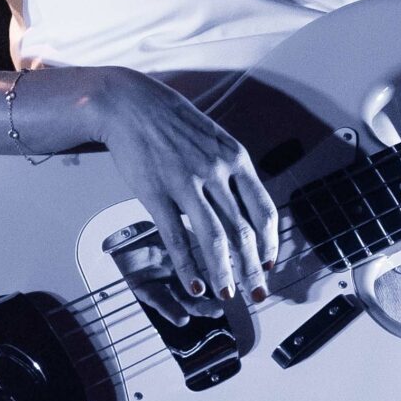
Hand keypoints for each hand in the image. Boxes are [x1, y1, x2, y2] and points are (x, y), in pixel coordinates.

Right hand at [85, 67, 276, 301]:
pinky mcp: (157, 193)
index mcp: (236, 158)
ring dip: (225, 274)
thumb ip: (231, 170)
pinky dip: (189, 266)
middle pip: (244, 231)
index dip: (270, 243)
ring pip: (215, 239)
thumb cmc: (172, 121)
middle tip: (258, 294)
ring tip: (229, 297)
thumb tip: (246, 204)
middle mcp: (216, 172)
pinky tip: (196, 284)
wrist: (129, 103)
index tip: (269, 264)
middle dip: (253, 269)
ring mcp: (187, 183)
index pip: (264, 210)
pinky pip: (177, 238)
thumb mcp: (214, 138)